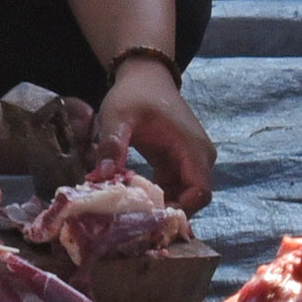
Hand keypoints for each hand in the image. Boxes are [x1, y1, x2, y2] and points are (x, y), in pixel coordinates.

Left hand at [95, 57, 213, 212]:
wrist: (145, 76)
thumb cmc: (135, 94)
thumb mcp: (117, 116)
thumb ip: (112, 144)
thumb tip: (100, 176)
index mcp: (193, 148)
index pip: (200, 193)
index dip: (180, 211)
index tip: (150, 220)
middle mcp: (199, 158)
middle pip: (193, 201)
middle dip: (167, 215)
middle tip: (135, 224)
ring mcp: (190, 162)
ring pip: (183, 198)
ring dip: (160, 208)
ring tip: (131, 217)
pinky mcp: (178, 164)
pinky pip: (174, 190)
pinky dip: (156, 199)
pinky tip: (132, 204)